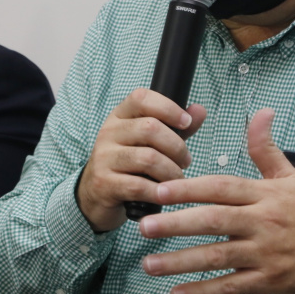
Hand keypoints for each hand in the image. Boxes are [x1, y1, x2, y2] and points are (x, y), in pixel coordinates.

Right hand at [77, 88, 206, 232]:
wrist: (94, 195)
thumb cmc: (129, 165)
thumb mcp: (148, 142)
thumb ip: (175, 128)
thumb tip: (199, 111)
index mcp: (120, 116)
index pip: (141, 98)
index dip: (168, 107)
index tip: (186, 122)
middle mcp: (108, 132)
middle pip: (150, 128)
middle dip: (176, 147)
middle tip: (185, 160)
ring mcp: (104, 157)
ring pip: (148, 158)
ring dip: (171, 171)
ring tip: (177, 178)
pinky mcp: (104, 183)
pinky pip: (139, 186)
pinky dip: (158, 191)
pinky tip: (164, 194)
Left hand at [138, 108, 294, 293]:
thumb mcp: (291, 176)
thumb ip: (266, 148)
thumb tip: (260, 113)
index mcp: (264, 195)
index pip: (221, 188)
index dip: (189, 188)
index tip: (160, 189)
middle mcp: (262, 223)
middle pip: (213, 221)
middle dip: (176, 224)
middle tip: (145, 226)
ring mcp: (264, 254)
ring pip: (217, 257)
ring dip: (180, 262)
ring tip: (149, 263)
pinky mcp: (267, 282)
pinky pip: (231, 287)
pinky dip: (203, 293)